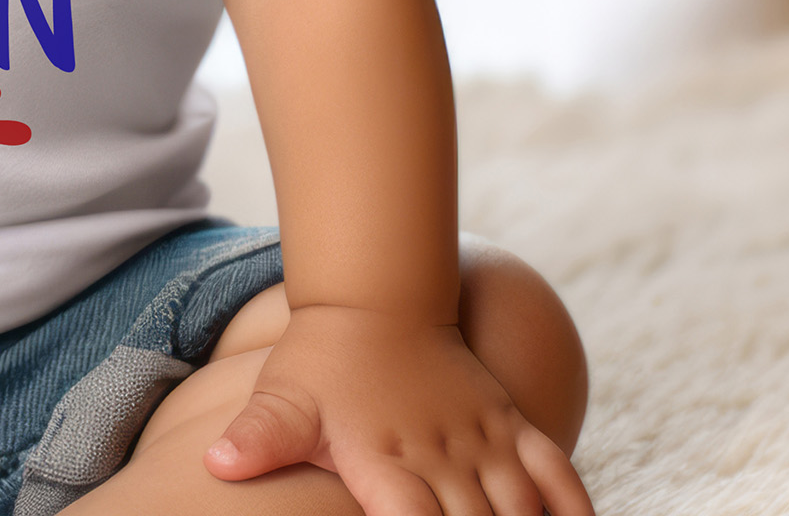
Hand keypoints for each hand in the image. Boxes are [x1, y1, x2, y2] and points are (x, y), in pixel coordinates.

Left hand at [206, 304, 593, 515]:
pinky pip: (557, 474)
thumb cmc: (322, 359)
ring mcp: (482, 441)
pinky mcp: (509, 423)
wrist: (373, 293)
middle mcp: (442, 458)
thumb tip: (214, 463)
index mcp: (386, 463)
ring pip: (524, 511)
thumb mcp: (284, 397)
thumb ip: (259, 436)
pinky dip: (574, 509)